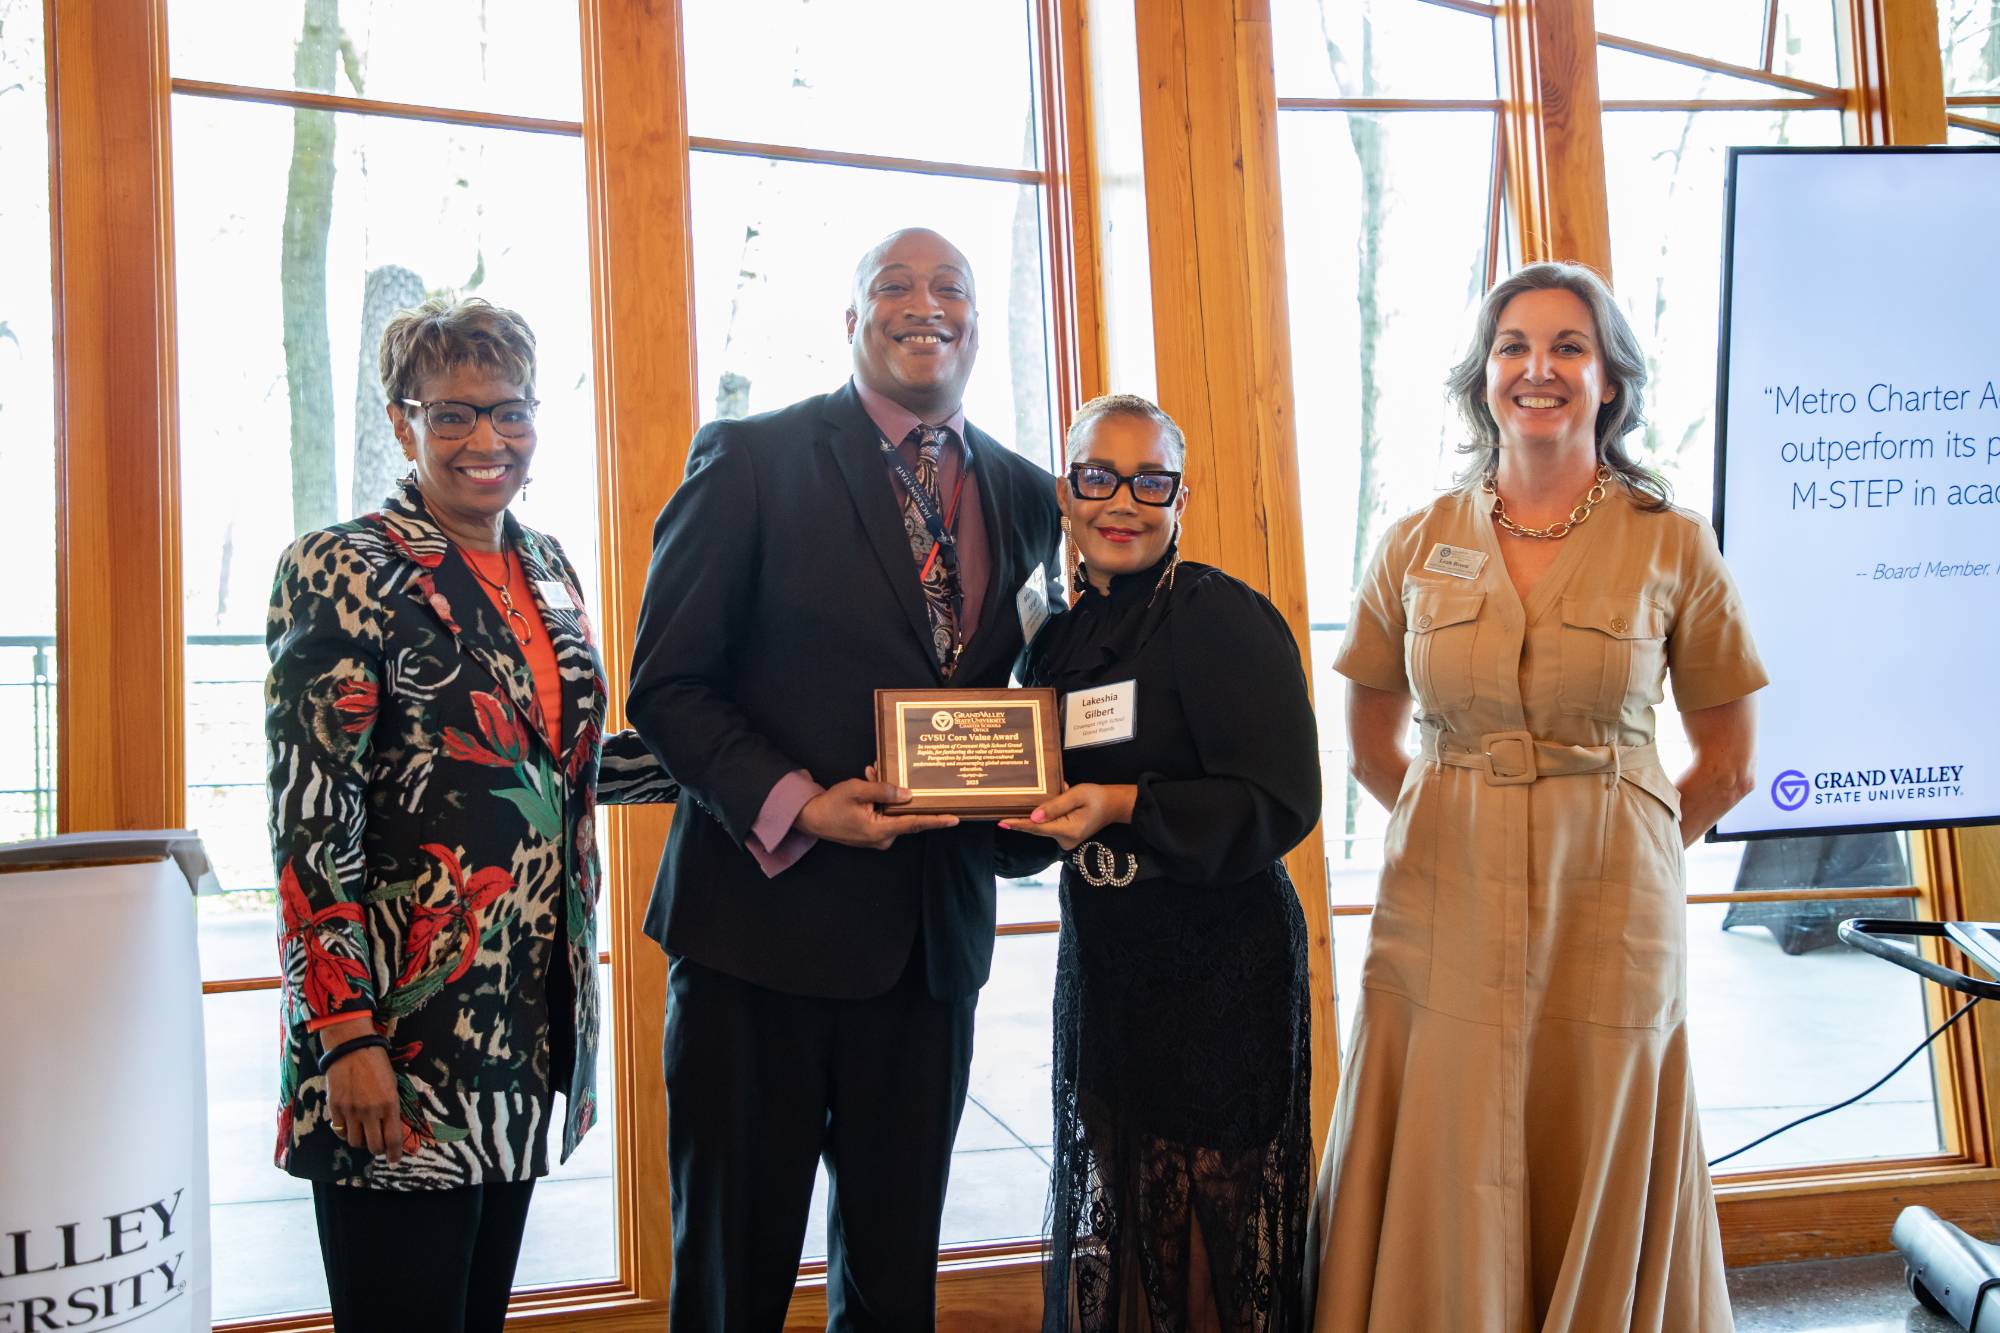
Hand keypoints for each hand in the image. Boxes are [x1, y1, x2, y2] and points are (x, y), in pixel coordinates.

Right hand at [319, 1017, 403, 1164]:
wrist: (352, 1048)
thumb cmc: (377, 1063)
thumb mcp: (393, 1085)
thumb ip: (392, 1108)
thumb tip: (393, 1128)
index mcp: (389, 1104)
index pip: (393, 1139)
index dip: (395, 1154)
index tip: (395, 1161)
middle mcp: (371, 1111)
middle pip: (374, 1146)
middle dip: (378, 1150)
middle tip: (379, 1147)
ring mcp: (351, 1111)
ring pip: (355, 1142)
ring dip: (361, 1142)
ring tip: (364, 1134)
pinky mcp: (335, 1108)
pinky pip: (340, 1131)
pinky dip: (345, 1133)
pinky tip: (349, 1127)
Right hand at [797, 772, 958, 849]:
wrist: (810, 818)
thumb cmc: (831, 804)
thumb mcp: (857, 791)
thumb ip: (883, 791)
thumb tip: (909, 793)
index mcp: (880, 830)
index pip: (914, 823)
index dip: (936, 821)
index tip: (955, 819)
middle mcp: (882, 838)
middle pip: (903, 813)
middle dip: (901, 792)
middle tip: (886, 771)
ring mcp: (877, 838)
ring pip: (892, 811)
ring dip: (885, 793)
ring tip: (871, 774)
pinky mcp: (872, 833)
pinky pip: (884, 814)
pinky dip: (879, 799)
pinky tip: (869, 780)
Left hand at [998, 783, 1135, 851]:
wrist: (1115, 804)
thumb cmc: (1098, 797)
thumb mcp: (1076, 795)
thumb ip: (1055, 805)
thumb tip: (1033, 816)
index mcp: (1068, 830)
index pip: (1036, 828)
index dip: (1018, 824)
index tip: (1001, 822)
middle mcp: (1065, 840)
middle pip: (1038, 827)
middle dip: (1028, 813)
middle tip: (1012, 802)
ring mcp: (1066, 840)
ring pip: (1044, 825)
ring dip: (1043, 810)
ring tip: (1053, 792)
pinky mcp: (1067, 836)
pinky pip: (1052, 824)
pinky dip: (1051, 812)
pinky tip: (1059, 796)